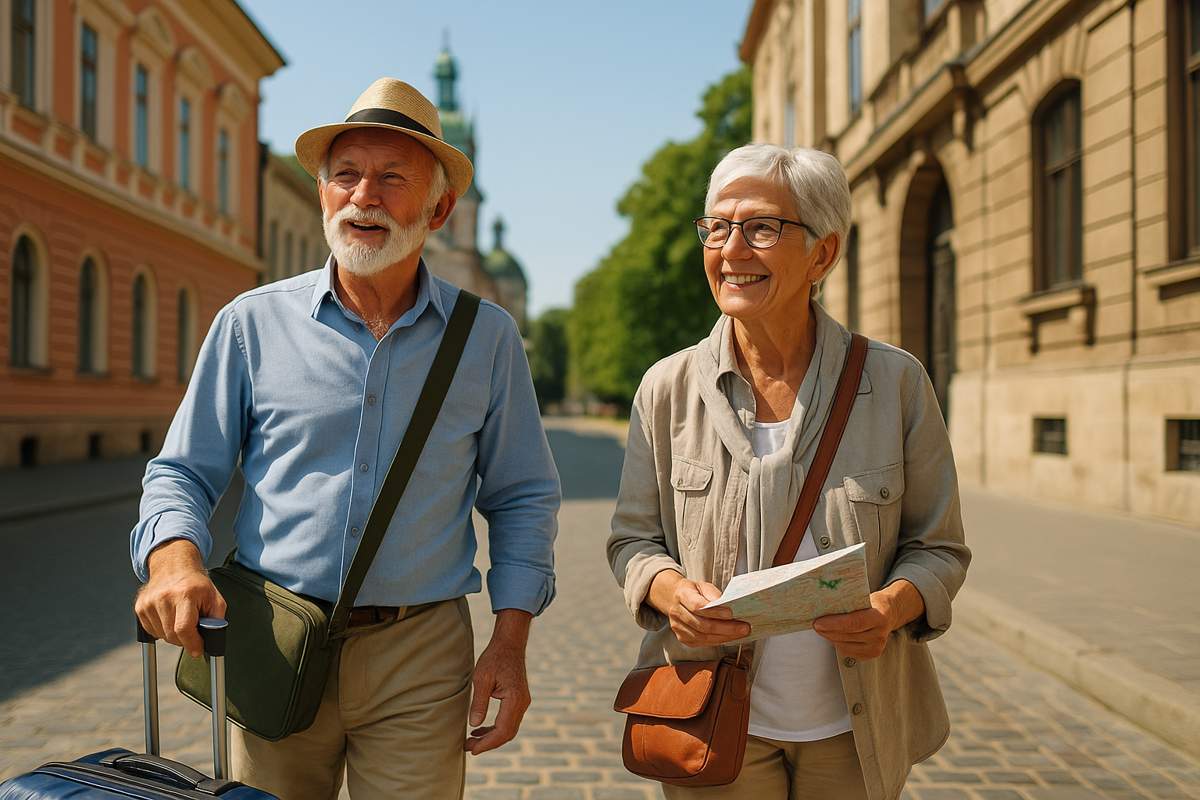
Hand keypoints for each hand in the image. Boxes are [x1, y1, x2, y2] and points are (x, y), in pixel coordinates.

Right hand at [134, 539, 225, 657]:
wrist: (174, 566)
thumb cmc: (197, 585)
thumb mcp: (215, 599)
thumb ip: (217, 621)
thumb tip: (212, 642)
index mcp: (185, 593)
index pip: (184, 628)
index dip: (192, 643)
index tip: (198, 650)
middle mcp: (164, 597)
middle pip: (172, 635)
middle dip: (185, 639)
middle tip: (193, 629)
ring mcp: (149, 602)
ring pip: (162, 636)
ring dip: (173, 635)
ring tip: (181, 618)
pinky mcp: (140, 607)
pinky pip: (152, 631)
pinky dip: (162, 630)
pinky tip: (169, 616)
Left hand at [465, 610, 531, 754]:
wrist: (509, 644)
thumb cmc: (495, 658)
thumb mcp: (482, 678)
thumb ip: (479, 702)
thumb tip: (474, 725)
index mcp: (515, 699)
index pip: (502, 730)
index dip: (487, 743)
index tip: (472, 749)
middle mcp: (522, 704)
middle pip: (507, 734)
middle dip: (488, 743)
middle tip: (468, 747)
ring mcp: (523, 702)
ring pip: (509, 729)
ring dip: (491, 737)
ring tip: (471, 740)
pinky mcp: (519, 700)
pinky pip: (509, 720)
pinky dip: (495, 728)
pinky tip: (480, 728)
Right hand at [648, 570, 749, 647]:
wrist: (674, 599)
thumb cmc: (693, 592)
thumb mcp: (703, 586)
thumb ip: (714, 595)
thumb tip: (728, 605)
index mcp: (682, 595)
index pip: (698, 606)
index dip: (715, 612)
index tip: (732, 613)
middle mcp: (677, 612)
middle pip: (702, 625)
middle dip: (726, 628)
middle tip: (744, 627)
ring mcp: (678, 627)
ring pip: (703, 637)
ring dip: (724, 637)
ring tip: (740, 634)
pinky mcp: (683, 638)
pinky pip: (702, 643)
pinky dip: (718, 641)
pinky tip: (729, 637)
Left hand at [812, 580, 922, 659]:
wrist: (889, 613)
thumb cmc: (872, 603)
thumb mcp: (864, 597)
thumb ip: (849, 603)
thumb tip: (823, 605)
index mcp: (880, 617)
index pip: (854, 622)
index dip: (834, 623)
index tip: (817, 622)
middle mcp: (880, 635)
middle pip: (847, 635)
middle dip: (827, 631)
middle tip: (815, 624)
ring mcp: (877, 647)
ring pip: (845, 645)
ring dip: (830, 637)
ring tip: (821, 629)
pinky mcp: (871, 655)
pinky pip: (848, 651)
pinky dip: (838, 643)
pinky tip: (833, 635)